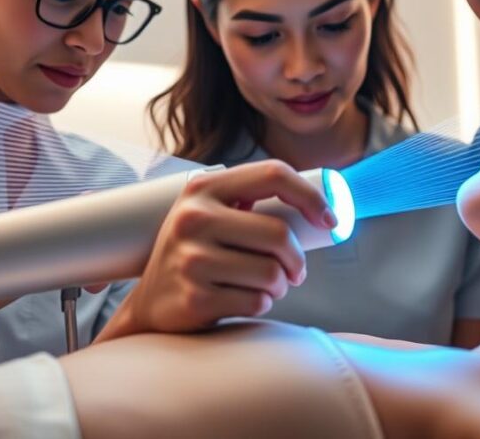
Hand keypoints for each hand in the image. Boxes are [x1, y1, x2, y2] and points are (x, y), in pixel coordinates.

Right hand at [94, 160, 335, 341]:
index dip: (311, 196)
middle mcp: (193, 218)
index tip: (329, 219)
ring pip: (273, 272)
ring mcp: (191, 259)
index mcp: (203, 188)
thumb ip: (249, 203)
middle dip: (297, 259)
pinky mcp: (195, 297)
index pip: (273, 174)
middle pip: (280, 233)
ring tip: (262, 286)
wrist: (151, 304)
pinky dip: (262, 304)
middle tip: (294, 271)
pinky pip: (257, 301)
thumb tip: (317, 204)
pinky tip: (242, 300)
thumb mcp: (210, 216)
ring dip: (279, 285)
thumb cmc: (196, 256)